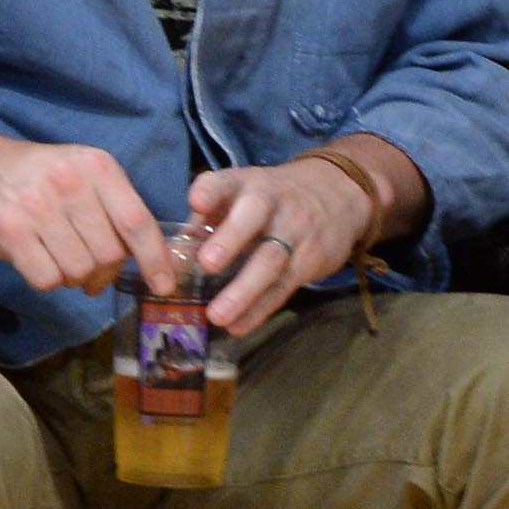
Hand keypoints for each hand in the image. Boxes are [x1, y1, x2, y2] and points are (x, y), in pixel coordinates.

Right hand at [0, 132, 175, 296]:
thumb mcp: (85, 175)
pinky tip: (37, 259)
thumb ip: (117, 211)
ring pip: (79, 271)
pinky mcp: (10, 231)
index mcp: (98, 166)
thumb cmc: (41, 179)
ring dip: (73, 276)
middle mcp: (70, 182)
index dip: (154, 259)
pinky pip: (47, 280)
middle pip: (109, 254)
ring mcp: (37, 206)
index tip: (163, 285)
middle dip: (104, 271)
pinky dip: (48, 281)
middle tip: (90, 267)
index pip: (137, 222)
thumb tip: (151, 264)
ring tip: (59, 257)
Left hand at [188, 157, 373, 335]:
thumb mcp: (244, 194)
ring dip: (242, 290)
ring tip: (216, 315)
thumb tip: (170, 254)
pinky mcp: (309, 260)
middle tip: (208, 263)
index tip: (196, 201)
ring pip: (270, 260)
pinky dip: (259, 309)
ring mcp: (294, 231)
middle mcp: (271, 203)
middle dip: (231, 239)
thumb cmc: (274, 199)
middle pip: (254, 216)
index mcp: (246, 184)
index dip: (211, 191)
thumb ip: (208, 219)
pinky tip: (238, 326)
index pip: (225, 182)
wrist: (338, 193)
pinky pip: (283, 287)